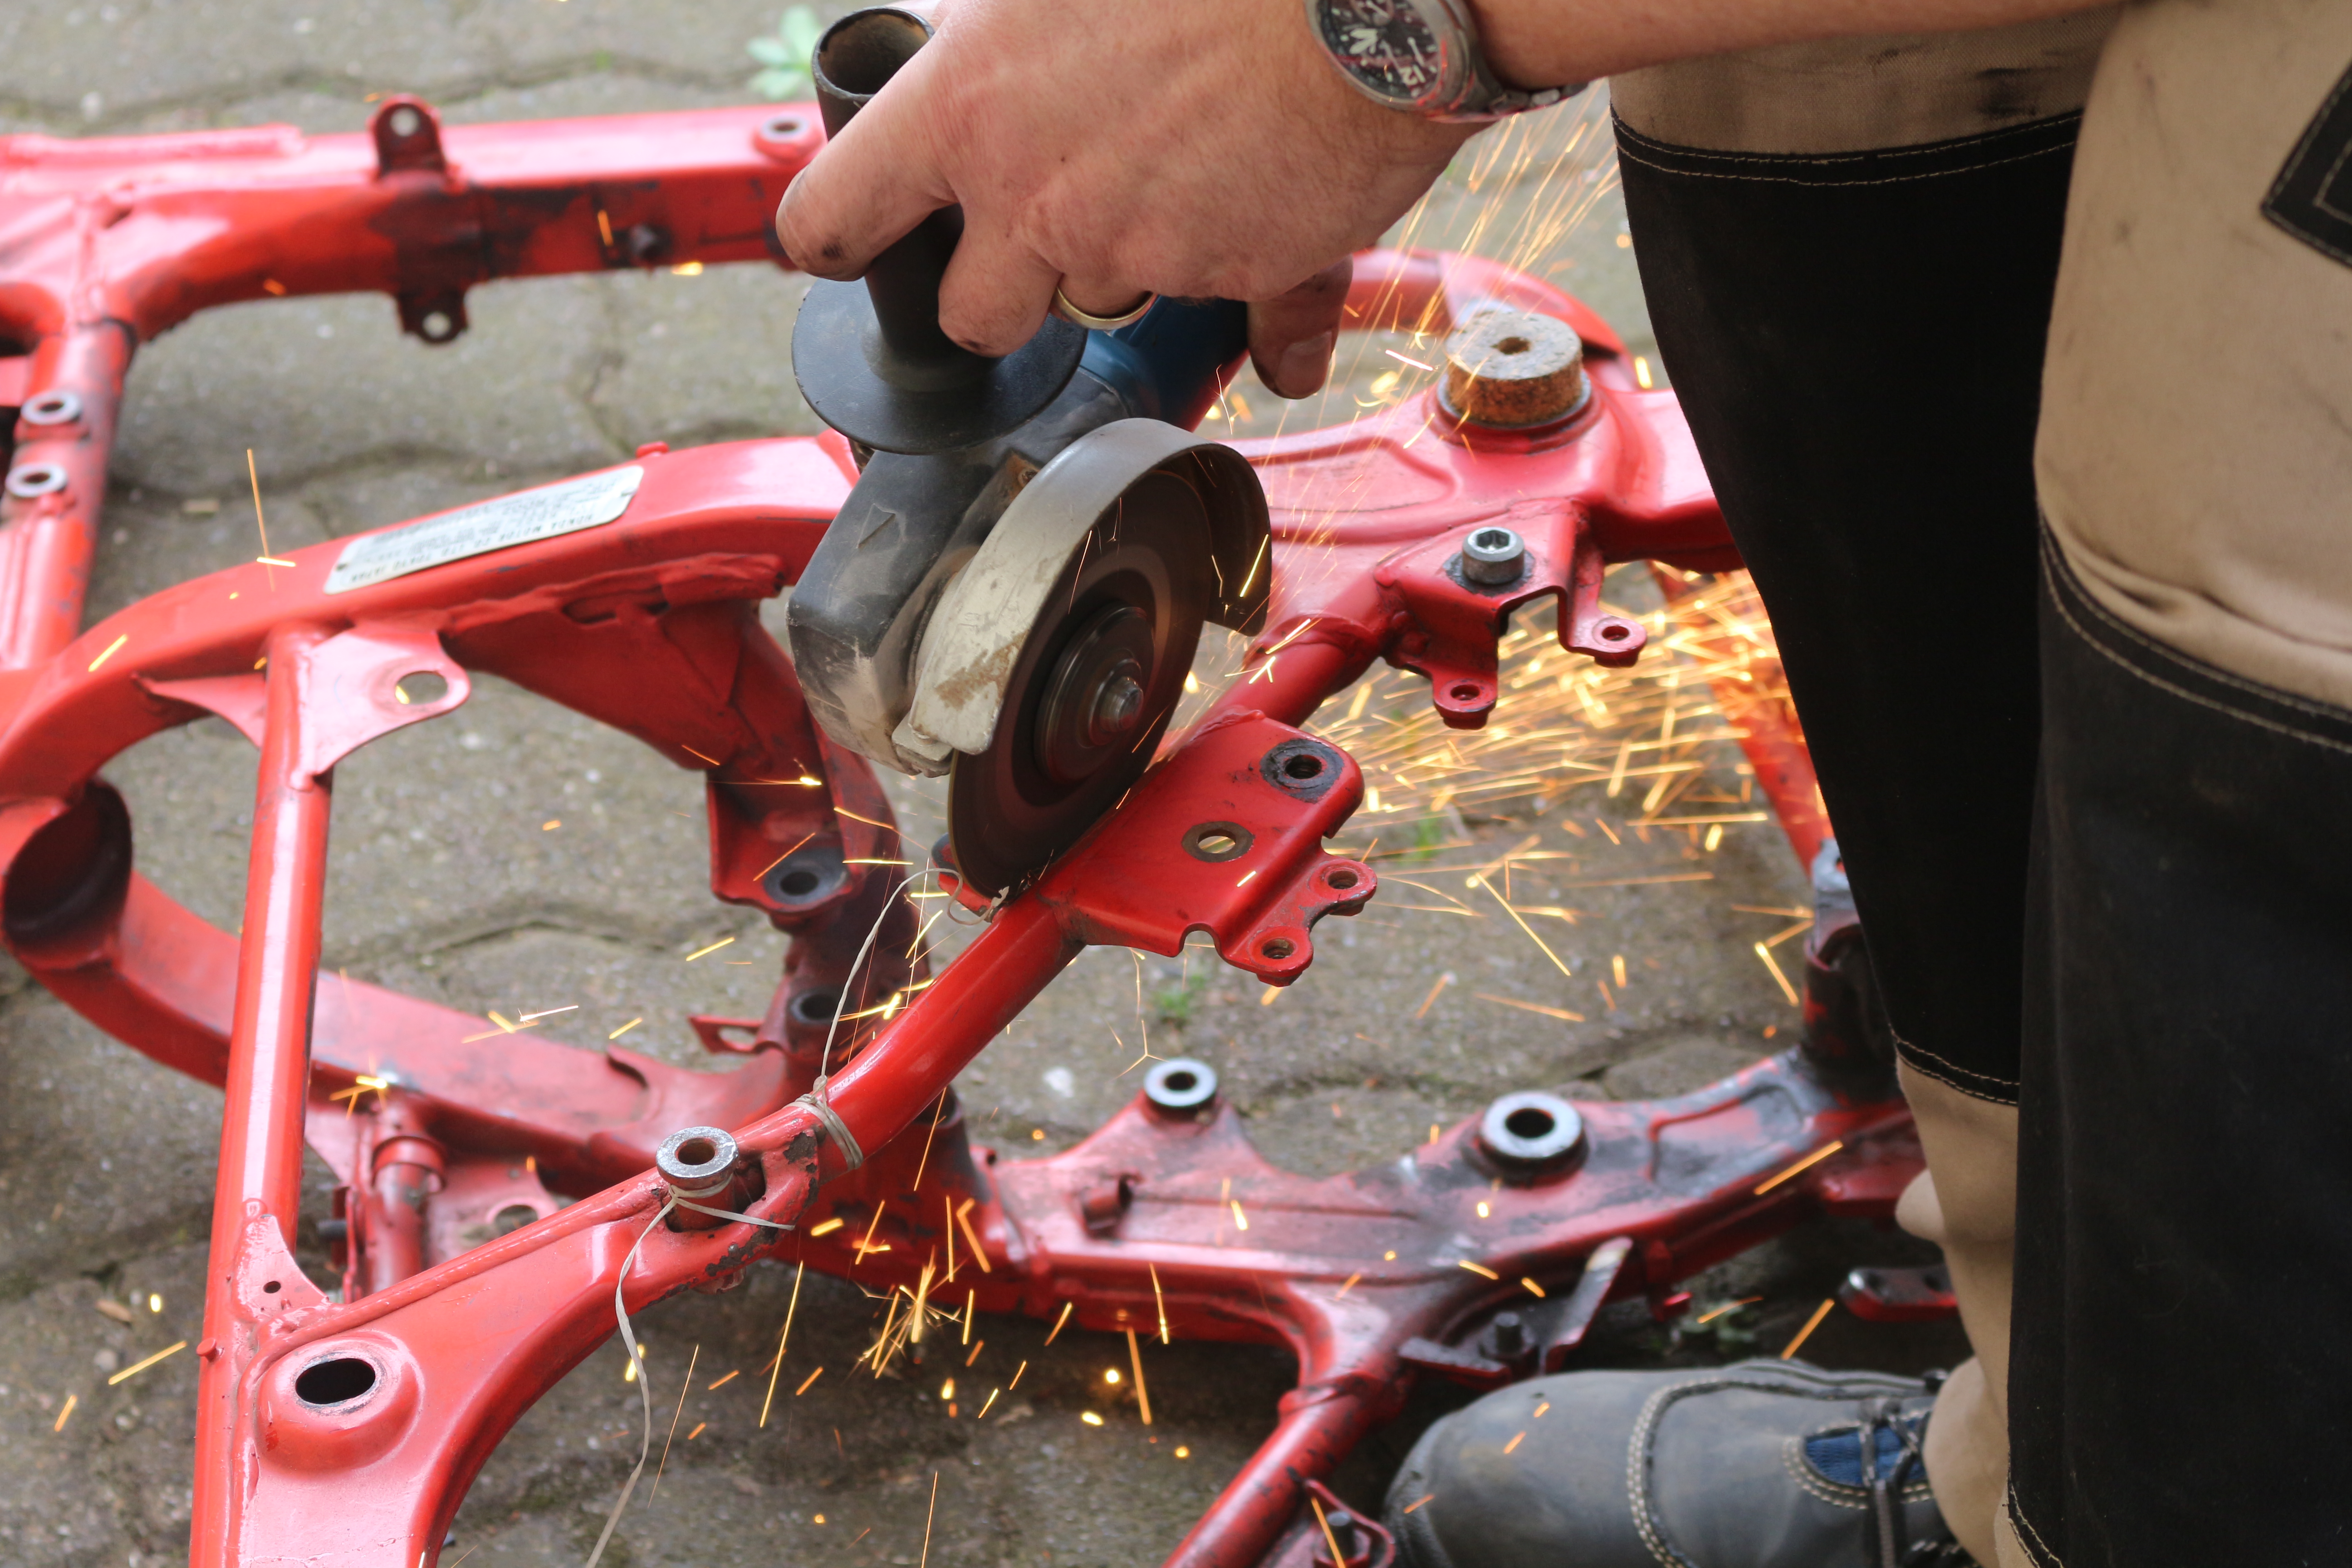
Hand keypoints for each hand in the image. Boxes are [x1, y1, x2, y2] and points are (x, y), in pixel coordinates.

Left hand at [774, 0, 1476, 396]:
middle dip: (1004, 288)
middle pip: (975, 313)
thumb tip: (986, 57)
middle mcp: (1035, 197)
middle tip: (1046, 226)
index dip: (837, 237)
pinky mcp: (1233, 280)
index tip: (847, 243)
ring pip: (1104, 296)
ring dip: (1131, 255)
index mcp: (967, 107)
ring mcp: (1136, 250)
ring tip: (1184, 160)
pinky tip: (1270, 201)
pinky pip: (1234, 309)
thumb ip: (1003, 36)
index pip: (838, 213)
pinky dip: (1250, 277)